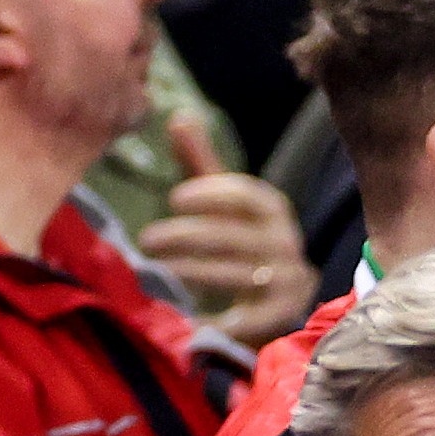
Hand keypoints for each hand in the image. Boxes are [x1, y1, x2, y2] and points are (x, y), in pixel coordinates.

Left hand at [137, 117, 317, 344]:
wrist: (280, 297)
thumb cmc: (241, 238)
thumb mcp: (223, 201)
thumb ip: (200, 162)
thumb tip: (178, 115)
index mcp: (272, 208)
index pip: (245, 193)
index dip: (211, 193)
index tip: (174, 198)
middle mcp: (285, 242)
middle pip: (233, 235)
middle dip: (186, 236)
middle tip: (146, 239)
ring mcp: (288, 280)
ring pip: (236, 274)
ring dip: (191, 272)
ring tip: (153, 271)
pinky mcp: (282, 316)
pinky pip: (250, 319)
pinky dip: (219, 320)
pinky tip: (187, 319)